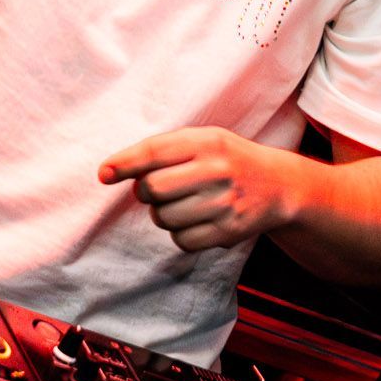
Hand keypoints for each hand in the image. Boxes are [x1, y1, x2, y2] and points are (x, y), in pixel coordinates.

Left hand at [99, 127, 296, 253]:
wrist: (278, 185)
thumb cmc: (228, 159)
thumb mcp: (204, 140)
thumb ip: (165, 150)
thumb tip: (116, 172)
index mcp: (207, 141)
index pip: (155, 151)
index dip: (124, 163)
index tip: (103, 173)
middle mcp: (216, 170)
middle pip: (153, 189)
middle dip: (145, 192)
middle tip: (155, 190)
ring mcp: (224, 203)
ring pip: (164, 218)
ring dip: (162, 214)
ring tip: (182, 204)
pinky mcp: (229, 232)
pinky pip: (182, 241)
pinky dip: (180, 233)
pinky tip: (195, 220)